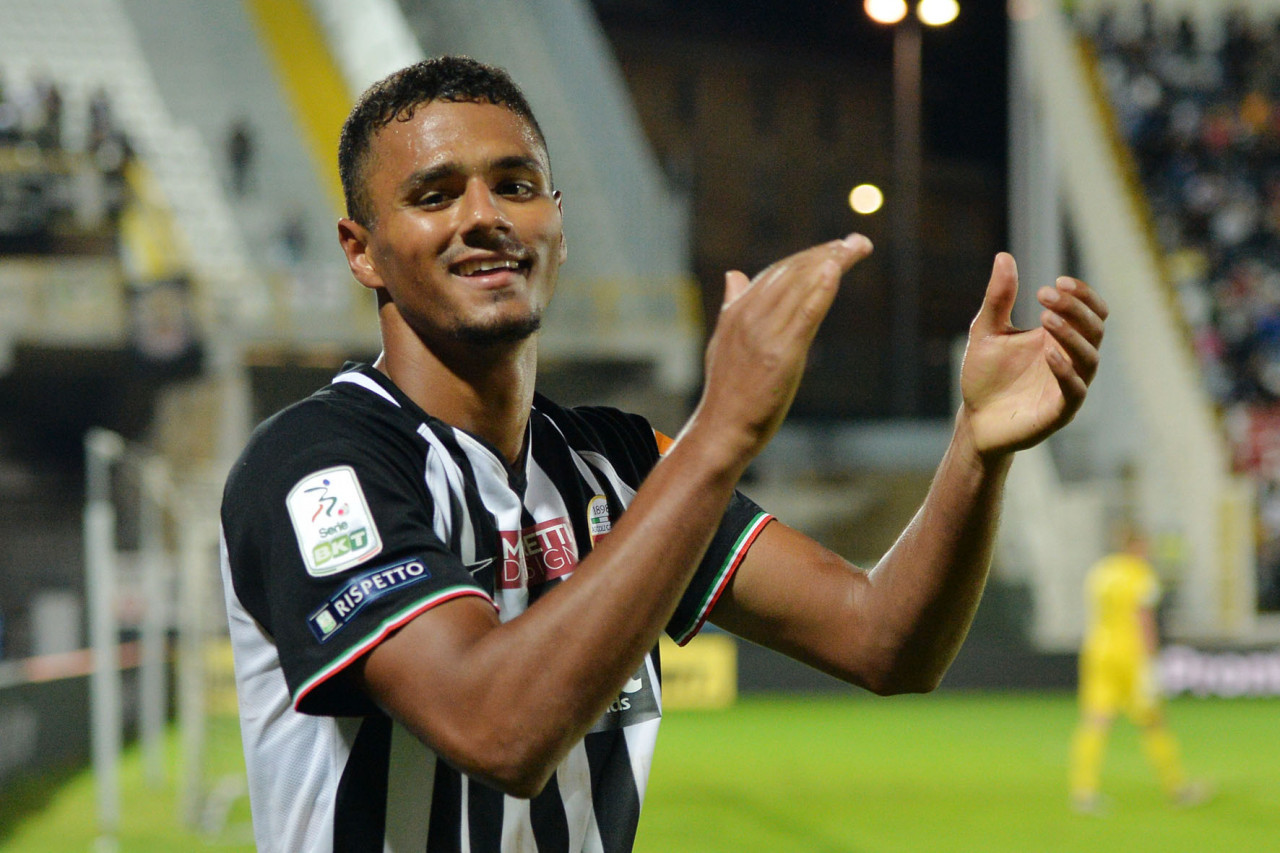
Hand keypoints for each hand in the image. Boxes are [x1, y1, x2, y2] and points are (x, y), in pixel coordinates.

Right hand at [690, 234, 873, 463]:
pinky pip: (805, 314)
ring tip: (858, 247)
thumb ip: (733, 305)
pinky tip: (836, 269)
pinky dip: (821, 289)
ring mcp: (765, 334)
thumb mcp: (724, 341)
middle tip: (859, 242)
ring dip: (833, 262)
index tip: (836, 247)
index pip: (777, 272)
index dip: (808, 256)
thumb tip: (734, 274)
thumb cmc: (727, 390)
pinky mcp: (781, 354)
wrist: (722, 428)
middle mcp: (750, 316)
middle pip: (793, 273)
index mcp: (737, 311)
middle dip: (828, 252)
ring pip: (802, 286)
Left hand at [959, 253, 1106, 458]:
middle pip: (1095, 329)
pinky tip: (1048, 354)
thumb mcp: (986, 331)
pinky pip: (1074, 391)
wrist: (975, 418)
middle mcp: (1070, 359)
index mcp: (1059, 338)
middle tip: (1047, 294)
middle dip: (1076, 309)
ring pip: (1090, 358)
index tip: (1058, 282)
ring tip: (1047, 318)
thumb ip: (998, 298)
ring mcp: (1068, 386)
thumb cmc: (985, 375)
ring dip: (1071, 335)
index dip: (1082, 295)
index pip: (1090, 312)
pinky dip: (1065, 371)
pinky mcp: (1059, 411)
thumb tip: (1003, 256)